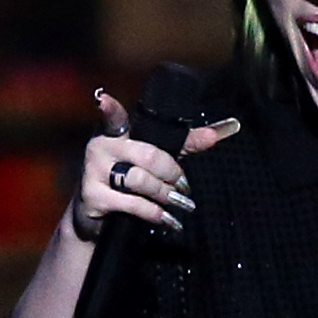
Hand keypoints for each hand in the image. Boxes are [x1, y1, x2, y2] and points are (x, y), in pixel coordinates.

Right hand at [69, 90, 242, 241]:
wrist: (96, 218)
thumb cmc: (129, 181)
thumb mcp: (153, 159)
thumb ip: (185, 143)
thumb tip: (223, 130)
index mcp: (114, 133)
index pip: (113, 117)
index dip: (110, 108)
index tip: (103, 99)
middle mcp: (99, 148)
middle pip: (148, 155)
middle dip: (172, 172)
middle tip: (184, 185)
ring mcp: (93, 173)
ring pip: (141, 180)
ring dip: (166, 194)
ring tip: (179, 203)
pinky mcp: (93, 198)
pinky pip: (133, 204)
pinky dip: (155, 213)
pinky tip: (167, 219)